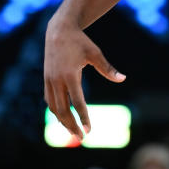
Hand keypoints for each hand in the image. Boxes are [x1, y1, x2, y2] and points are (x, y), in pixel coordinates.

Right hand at [43, 16, 125, 139]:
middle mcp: (57, 80)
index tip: (89, 130)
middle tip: (82, 138)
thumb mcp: (95, 53)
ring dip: (63, 121)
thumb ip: (107, 69)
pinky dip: (56, 111)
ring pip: (54, 108)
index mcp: (70, 75)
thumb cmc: (80, 42)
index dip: (84, 118)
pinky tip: (63, 118)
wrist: (59, 31)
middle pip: (63, 110)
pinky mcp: (46, 79)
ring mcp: (49, 80)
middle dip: (72, 125)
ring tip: (73, 131)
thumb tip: (123, 78)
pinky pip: (49, 100)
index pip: (77, 103)